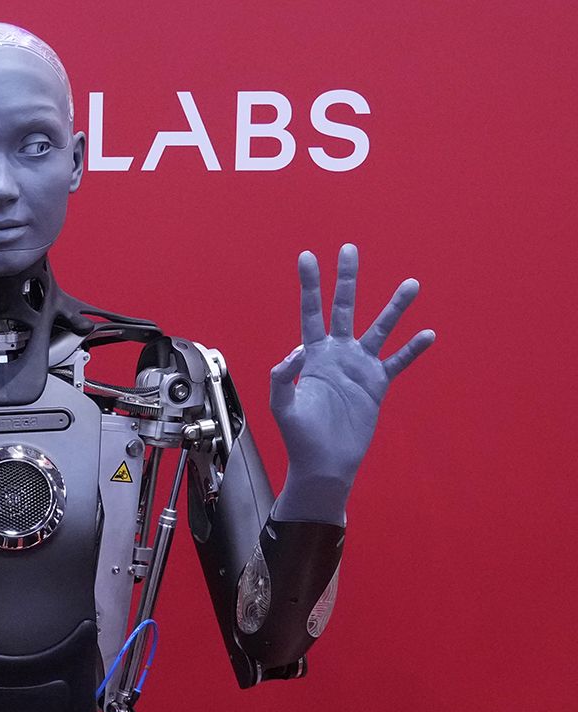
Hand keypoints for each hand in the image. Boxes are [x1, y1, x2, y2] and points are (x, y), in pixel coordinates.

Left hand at [270, 244, 434, 522]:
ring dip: (394, 307)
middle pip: (343, 308)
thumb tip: (298, 353)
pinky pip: (398, 362)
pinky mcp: (377, 385)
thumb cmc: (299, 437)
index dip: (309, 285)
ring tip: (411, 283)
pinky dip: (413, 349)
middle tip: (350, 249)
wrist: (324, 463)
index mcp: (311, 355)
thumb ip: (284, 378)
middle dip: (346, 279)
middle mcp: (337, 354)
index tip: (307, 256)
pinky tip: (429, 334)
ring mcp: (359, 368)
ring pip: (379, 329)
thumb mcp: (282, 406)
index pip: (310, 312)